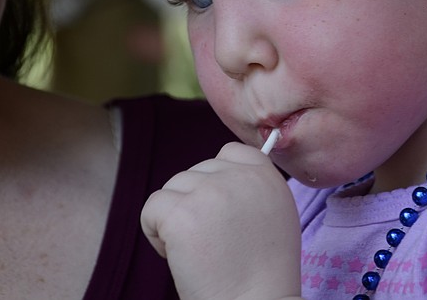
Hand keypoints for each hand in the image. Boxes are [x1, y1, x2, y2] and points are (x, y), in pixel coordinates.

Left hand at [141, 142, 302, 299]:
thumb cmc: (262, 274)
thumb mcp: (274, 215)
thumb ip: (251, 187)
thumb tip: (216, 174)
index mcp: (266, 175)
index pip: (229, 152)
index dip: (216, 180)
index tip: (220, 214)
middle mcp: (240, 176)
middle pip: (196, 172)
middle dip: (194, 204)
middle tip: (213, 244)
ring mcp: (210, 191)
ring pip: (172, 189)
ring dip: (176, 219)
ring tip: (199, 253)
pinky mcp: (181, 212)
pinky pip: (151, 208)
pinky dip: (155, 233)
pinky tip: (178, 256)